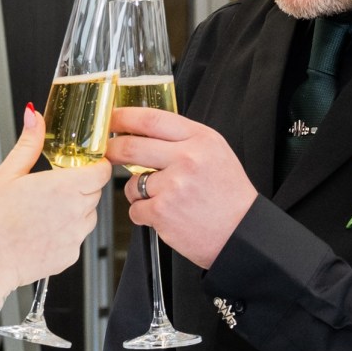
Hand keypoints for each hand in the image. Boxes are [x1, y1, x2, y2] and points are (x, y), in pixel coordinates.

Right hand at [0, 105, 110, 300]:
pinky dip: (65, 232)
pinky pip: (76, 237)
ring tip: (42, 212)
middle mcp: (75, 213)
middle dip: (79, 186)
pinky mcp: (70, 256)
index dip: (94, 165)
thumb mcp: (6, 174)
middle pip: (94, 191)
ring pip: (88, 215)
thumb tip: (34, 117)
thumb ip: (29, 144)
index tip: (82, 164)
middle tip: (51, 188)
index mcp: (63, 188)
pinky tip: (41, 230)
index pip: (102, 171)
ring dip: (74, 209)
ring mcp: (75, 237)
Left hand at [103, 107, 256, 269]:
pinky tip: (167, 216)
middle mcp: (187, 158)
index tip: (112, 118)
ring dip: (139, 192)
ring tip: (164, 199)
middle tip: (108, 152)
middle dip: (113, 149)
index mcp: (201, 139)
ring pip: (132, 183)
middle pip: (131, 146)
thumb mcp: (215, 153)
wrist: (242, 234)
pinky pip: (136, 208)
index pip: (152, 119)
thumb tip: (143, 132)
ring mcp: (173, 185)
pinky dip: (145, 214)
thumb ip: (183, 139)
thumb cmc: (229, 195)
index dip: (124, 117)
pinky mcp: (162, 211)